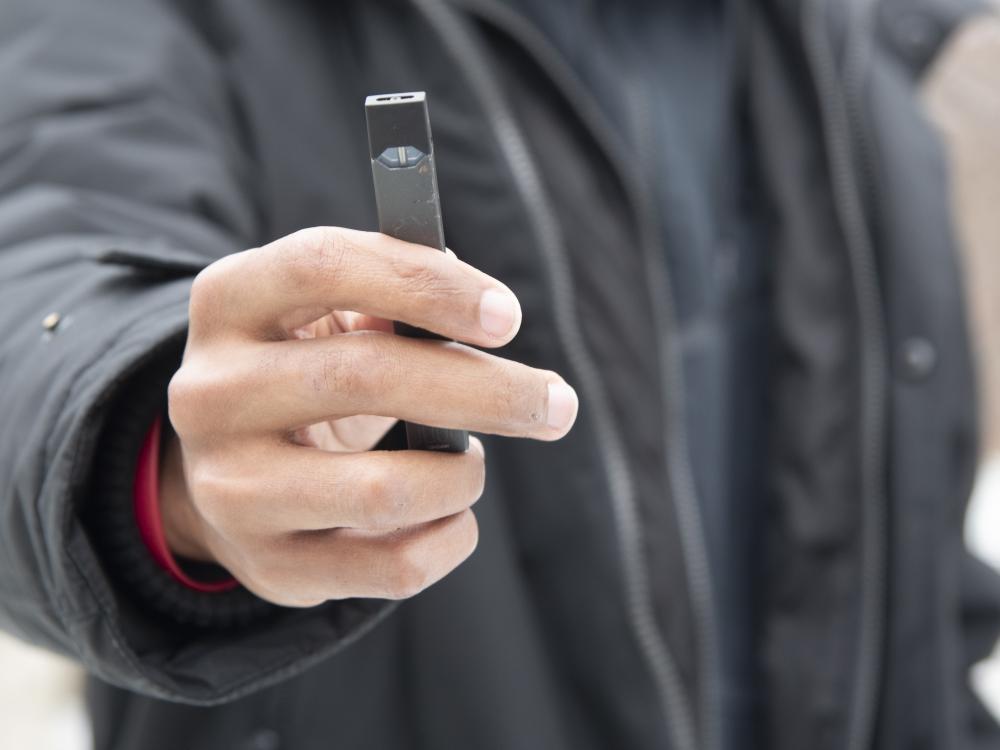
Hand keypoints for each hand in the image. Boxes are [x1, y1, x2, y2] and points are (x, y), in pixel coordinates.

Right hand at [161, 227, 577, 606]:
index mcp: (228, 302)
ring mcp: (232, 489)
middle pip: (366, 377)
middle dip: (487, 391)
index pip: (324, 266)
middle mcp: (211, 393)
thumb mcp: (330, 316)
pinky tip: (452, 515)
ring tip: (471, 463)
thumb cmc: (310, 372)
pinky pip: (396, 565)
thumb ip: (397, 295)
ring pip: (386, 489)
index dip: (427, 285)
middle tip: (557, 404)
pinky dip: (452, 538)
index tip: (508, 317)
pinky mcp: (270, 565)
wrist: (230, 473)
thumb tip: (487, 314)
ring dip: (462, 475)